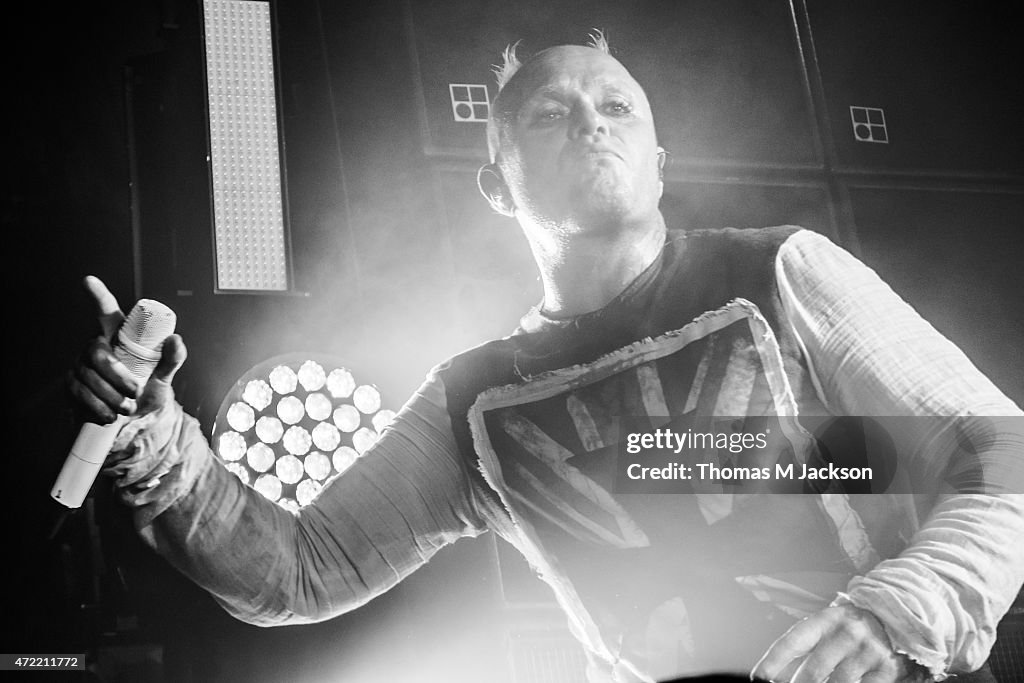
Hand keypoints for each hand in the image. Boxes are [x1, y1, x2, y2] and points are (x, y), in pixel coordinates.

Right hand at [67, 276, 185, 422]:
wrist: (135, 420)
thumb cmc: (148, 391)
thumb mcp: (164, 376)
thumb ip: (172, 358)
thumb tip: (175, 340)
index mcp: (118, 338)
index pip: (106, 313)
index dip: (98, 296)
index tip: (90, 281)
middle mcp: (96, 347)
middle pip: (97, 353)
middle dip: (117, 376)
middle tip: (135, 391)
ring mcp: (81, 367)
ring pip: (88, 377)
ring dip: (111, 396)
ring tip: (126, 407)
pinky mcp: (72, 386)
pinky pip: (79, 395)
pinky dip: (98, 408)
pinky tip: (109, 414)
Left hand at [752, 605, 919, 682]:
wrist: (898, 615)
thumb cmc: (853, 626)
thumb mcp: (829, 624)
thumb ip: (807, 643)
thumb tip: (778, 672)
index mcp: (827, 619)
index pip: (793, 641)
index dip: (773, 661)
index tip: (759, 678)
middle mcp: (847, 632)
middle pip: (814, 669)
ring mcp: (868, 650)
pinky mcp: (887, 668)